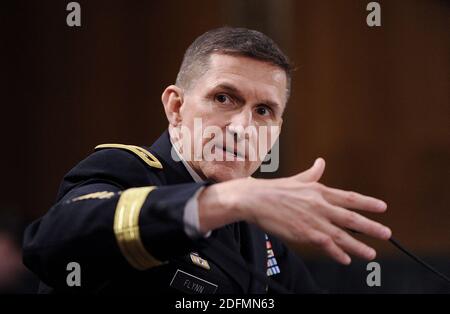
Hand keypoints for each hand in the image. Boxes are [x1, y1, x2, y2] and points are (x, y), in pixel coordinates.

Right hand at [239, 158, 390, 264]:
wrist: (254, 199)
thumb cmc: (273, 190)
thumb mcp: (297, 179)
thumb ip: (312, 174)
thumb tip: (321, 162)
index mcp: (319, 191)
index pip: (349, 198)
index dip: (367, 203)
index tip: (382, 207)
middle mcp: (320, 205)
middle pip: (351, 218)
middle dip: (371, 227)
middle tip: (386, 233)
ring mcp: (313, 220)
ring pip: (341, 235)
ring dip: (358, 245)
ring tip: (371, 253)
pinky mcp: (304, 233)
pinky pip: (325, 245)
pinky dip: (337, 253)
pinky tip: (346, 259)